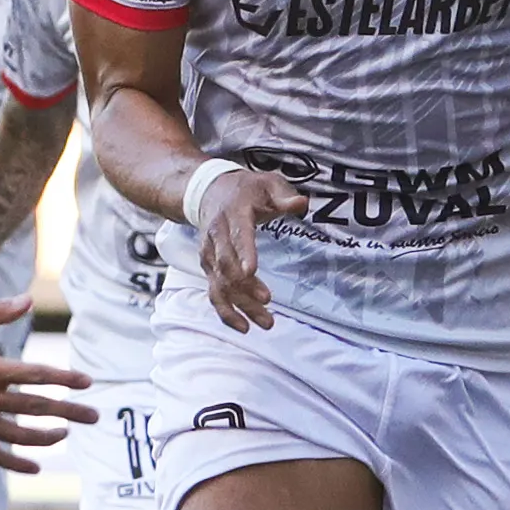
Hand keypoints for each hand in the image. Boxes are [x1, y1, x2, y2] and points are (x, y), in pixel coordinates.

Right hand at [0, 295, 91, 472]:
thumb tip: (29, 301)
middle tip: (94, 415)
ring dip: (45, 437)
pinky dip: (14, 462)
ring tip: (65, 434)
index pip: (36, 376)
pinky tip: (34, 465)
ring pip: (17, 436)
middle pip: (35, 408)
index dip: (65, 379)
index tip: (86, 383)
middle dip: (69, 412)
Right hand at [196, 169, 309, 331]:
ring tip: (264, 322)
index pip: (237, 235)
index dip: (243, 253)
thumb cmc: (245, 190)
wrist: (208, 191)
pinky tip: (243, 326)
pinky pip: (214, 292)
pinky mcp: (208, 267)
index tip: (251, 271)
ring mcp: (210, 254)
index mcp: (233, 214)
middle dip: (245, 287)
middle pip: (227, 266)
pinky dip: (226, 311)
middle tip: (268, 302)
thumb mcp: (267, 183)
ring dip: (239, 305)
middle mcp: (217, 236)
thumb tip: (302, 204)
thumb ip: (284, 196)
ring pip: (220, 284)